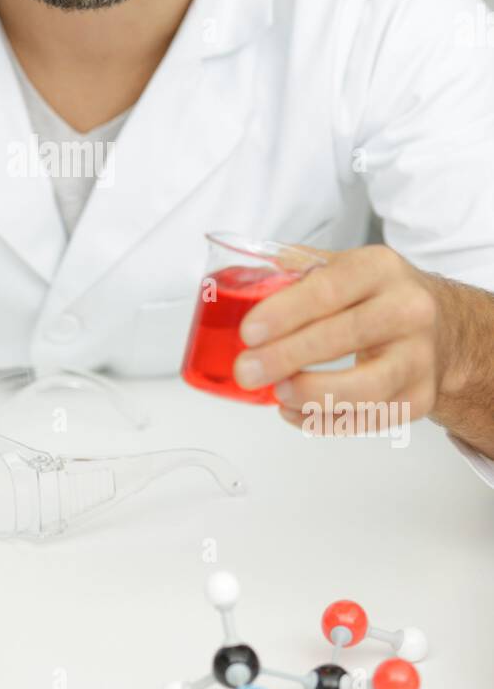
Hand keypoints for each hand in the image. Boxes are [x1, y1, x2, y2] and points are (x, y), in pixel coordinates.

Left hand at [232, 244, 446, 434]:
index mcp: (380, 268)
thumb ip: (299, 271)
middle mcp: (409, 310)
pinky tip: (294, 412)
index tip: (249, 333)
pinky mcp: (421, 397)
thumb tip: (246, 283)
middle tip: (247, 370)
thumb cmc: (378, 297)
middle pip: (344, 336)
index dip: (285, 312)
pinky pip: (370, 418)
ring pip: (366, 387)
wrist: (442, 327)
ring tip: (276, 394)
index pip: (329, 288)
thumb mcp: (346, 267)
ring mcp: (419, 357)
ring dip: (312, 394)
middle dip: (286, 357)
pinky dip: (326, 421)